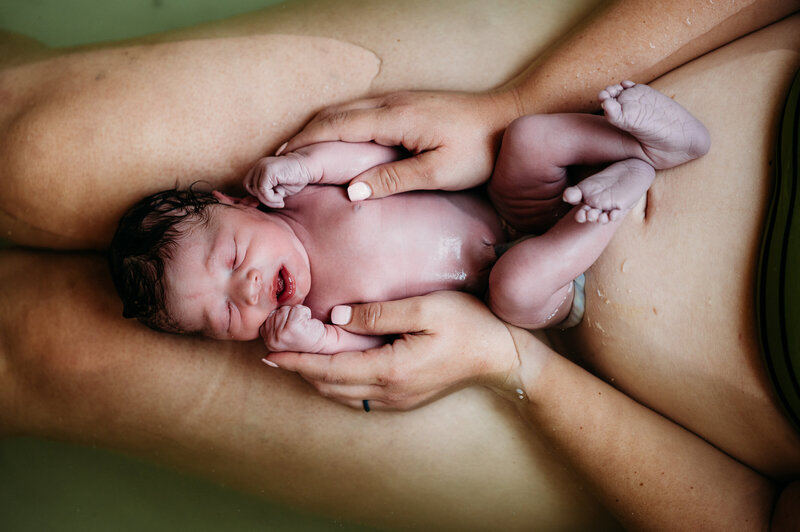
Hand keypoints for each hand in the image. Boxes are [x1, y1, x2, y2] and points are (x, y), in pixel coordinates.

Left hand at [243, 153, 318, 207]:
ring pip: (256, 191)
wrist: (308, 166)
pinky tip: (281, 198)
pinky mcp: (267, 170)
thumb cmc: (296, 178)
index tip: (272, 201)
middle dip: (262, 198)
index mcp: (259, 168)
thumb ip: (266, 193)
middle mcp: (258, 166)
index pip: (249, 185)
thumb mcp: (278, 189)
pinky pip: (263, 191)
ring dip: (268, 200)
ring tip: (280, 200)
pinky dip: (271, 198)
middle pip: (249, 188)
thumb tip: (254, 203)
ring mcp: (262, 166)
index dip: (258, 195)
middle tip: (277, 201)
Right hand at [261, 305, 326, 352]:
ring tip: (303, 327)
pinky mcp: (292, 328)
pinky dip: (305, 312)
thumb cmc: (308, 335)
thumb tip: (267, 321)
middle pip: (277, 311)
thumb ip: (273, 321)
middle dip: (290, 314)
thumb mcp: (284, 329)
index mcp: (267, 342)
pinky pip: (297, 309)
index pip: (268, 315)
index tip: (292, 328)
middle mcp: (271, 342)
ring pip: (286, 309)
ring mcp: (280, 335)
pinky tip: (308, 324)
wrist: (327, 342)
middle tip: (300, 328)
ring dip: (297, 314)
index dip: (283, 317)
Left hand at [263, 291, 521, 409]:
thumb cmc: (468, 325)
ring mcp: (396, 398)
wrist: (500, 356)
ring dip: (315, 377)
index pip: (328, 369)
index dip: (296, 361)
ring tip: (294, 358)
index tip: (269, 352)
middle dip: (298, 370)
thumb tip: (337, 318)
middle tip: (274, 351)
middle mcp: (388, 391)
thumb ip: (378, 313)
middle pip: (329, 385)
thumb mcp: (425, 309)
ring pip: (341, 393)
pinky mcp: (404, 397)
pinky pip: (358, 395)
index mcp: (389, 369)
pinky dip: (335, 382)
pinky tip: (330, 367)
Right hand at [280, 90, 519, 199]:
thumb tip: (352, 192)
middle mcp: (391, 103)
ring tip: (296, 153)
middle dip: (301, 135)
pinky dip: (337, 126)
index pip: (335, 127)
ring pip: (345, 111)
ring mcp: (398, 101)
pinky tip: (335, 143)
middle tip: (276, 161)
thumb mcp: (440, 171)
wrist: (510, 119)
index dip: (303, 144)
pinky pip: (361, 112)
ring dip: (318, 129)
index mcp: (394, 117)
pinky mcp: (407, 106)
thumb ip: (395, 179)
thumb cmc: (481, 150)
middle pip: (333, 114)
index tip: (277, 162)